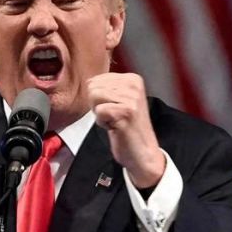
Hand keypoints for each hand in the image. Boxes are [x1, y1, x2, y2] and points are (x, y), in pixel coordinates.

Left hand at [87, 73, 164, 187]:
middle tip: (114, 116)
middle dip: (98, 105)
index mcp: (132, 79)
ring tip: (115, 121)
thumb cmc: (127, 127)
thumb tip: (88, 81)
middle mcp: (134, 85)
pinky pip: (99, 111)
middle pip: (93, 87)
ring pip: (94, 97)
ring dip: (100, 114)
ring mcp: (132, 98)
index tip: (114, 109)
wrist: (143, 152)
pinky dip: (102, 123)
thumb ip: (106, 88)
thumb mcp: (119, 100)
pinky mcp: (127, 112)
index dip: (98, 98)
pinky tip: (115, 127)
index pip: (96, 79)